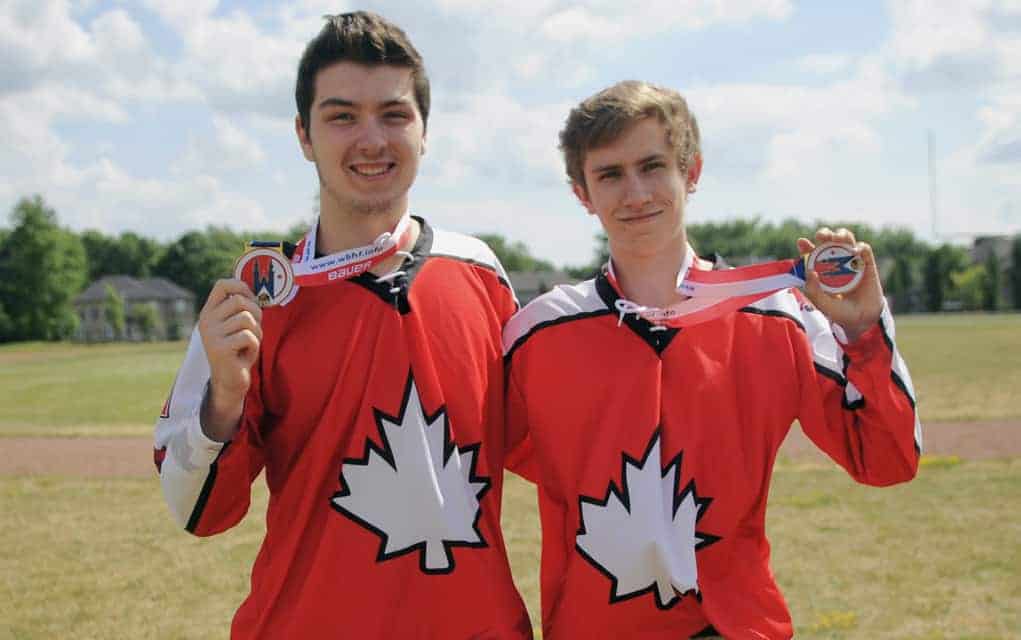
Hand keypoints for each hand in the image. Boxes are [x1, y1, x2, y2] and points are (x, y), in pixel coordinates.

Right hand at [197, 278, 262, 440]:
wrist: (230, 381)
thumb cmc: (238, 350)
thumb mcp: (238, 325)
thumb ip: (242, 307)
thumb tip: (258, 286)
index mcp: (209, 312)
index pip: (222, 284)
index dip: (242, 287)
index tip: (251, 300)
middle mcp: (206, 321)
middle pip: (240, 301)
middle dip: (256, 314)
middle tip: (254, 330)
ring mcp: (211, 335)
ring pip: (247, 319)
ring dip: (256, 333)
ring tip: (247, 344)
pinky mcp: (220, 349)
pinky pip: (249, 336)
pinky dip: (254, 346)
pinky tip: (245, 355)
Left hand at [797, 228, 883, 342]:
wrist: (862, 320)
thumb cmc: (839, 312)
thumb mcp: (823, 304)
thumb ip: (814, 290)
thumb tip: (810, 271)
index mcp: (821, 270)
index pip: (811, 253)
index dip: (806, 246)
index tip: (802, 242)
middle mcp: (835, 262)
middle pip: (828, 241)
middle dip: (824, 234)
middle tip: (822, 236)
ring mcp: (851, 261)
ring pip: (847, 240)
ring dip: (842, 234)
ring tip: (838, 238)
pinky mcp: (867, 264)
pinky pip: (864, 249)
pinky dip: (860, 247)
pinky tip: (855, 251)